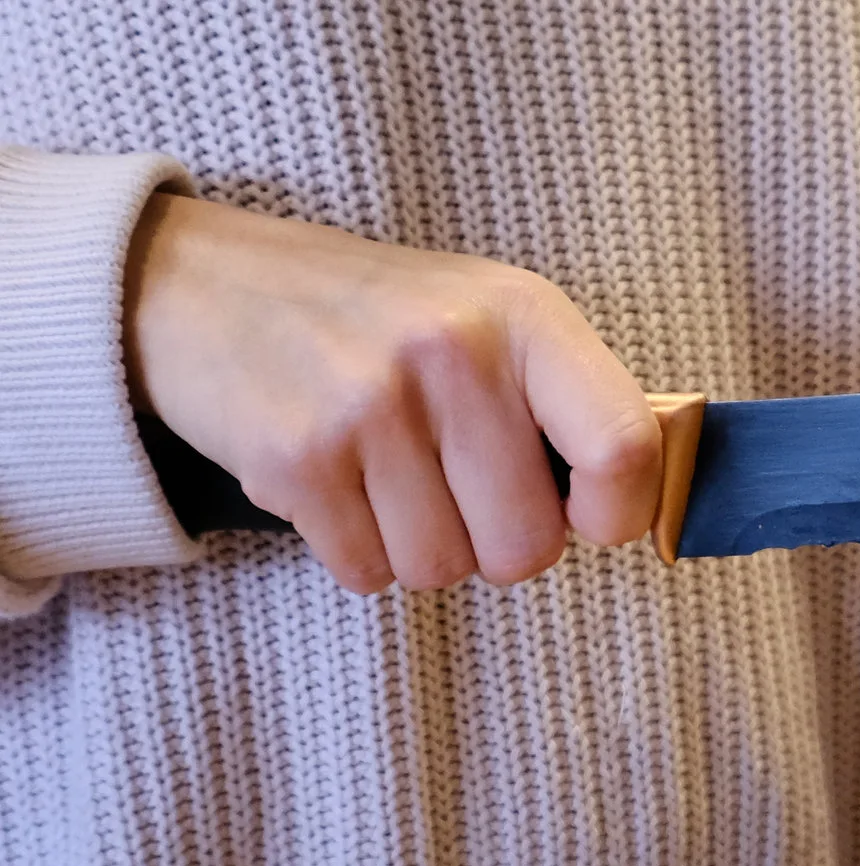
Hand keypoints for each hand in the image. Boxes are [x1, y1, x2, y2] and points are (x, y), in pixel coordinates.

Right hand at [123, 194, 660, 592]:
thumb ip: (570, 406)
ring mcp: (368, 403)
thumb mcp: (491, 322)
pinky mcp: (294, 456)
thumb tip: (643, 513)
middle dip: (494, 540)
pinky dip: (355, 549)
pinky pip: (367, 572)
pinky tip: (333, 481)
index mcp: (524, 317)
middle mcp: (452, 352)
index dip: (618, 512)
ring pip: (444, 570)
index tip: (585, 513)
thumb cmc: (379, 323)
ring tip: (383, 473)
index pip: (626, 450)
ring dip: (418, 545)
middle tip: (450, 483)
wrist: (202, 284)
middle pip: (527, 547)